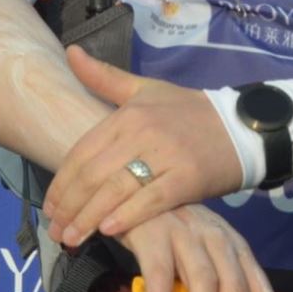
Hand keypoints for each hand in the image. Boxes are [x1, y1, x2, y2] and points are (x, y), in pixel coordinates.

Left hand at [42, 45, 244, 246]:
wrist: (243, 126)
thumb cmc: (189, 111)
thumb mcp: (146, 89)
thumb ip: (105, 77)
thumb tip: (70, 51)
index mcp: (128, 114)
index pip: (81, 153)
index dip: (60, 184)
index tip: (49, 208)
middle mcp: (143, 132)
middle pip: (93, 175)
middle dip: (68, 208)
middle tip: (55, 231)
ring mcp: (166, 155)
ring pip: (116, 191)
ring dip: (88, 219)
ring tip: (72, 239)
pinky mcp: (187, 178)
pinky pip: (150, 200)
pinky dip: (127, 217)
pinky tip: (109, 230)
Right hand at [116, 205, 273, 291]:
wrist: (137, 200)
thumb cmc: (177, 238)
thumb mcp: (210, 256)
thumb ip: (224, 286)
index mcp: (237, 248)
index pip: (260, 291)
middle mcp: (218, 239)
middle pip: (235, 290)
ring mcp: (187, 234)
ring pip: (204, 282)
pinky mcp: (155, 235)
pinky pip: (160, 275)